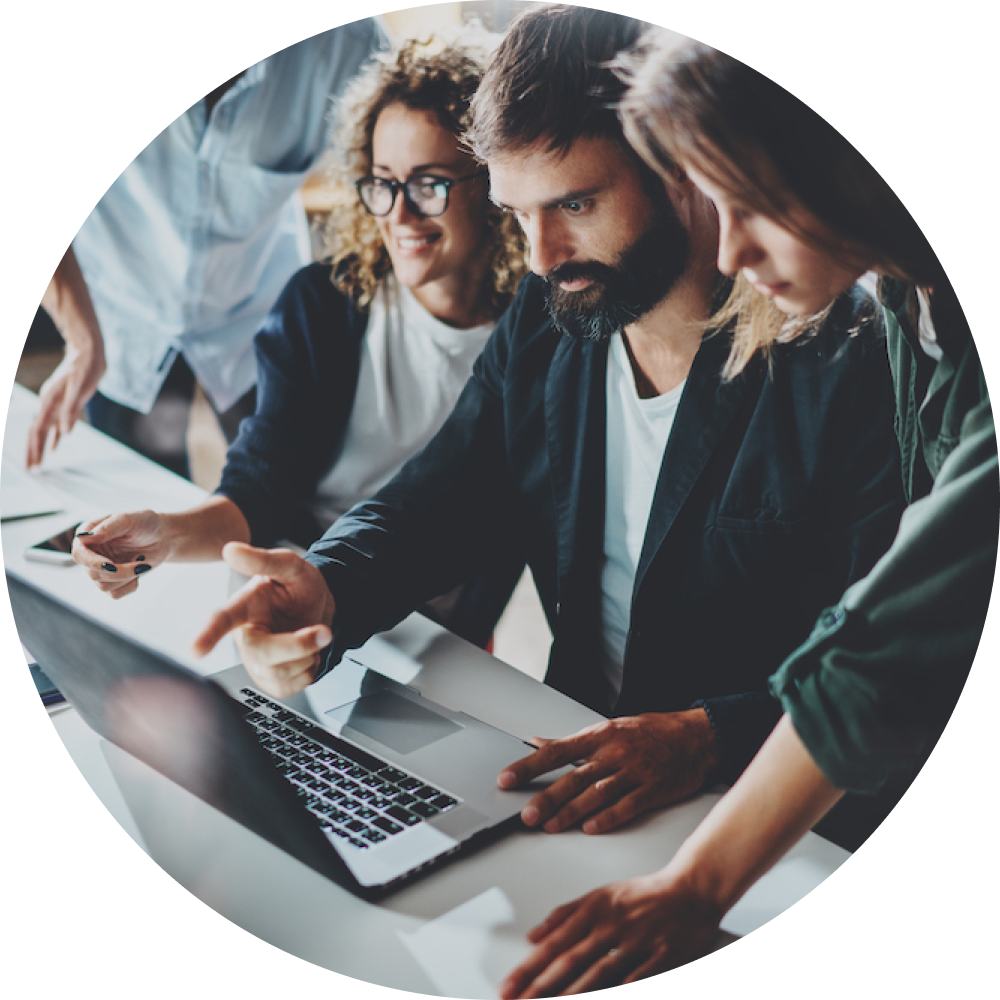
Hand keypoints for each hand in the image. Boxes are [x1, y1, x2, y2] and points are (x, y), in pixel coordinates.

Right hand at [26, 340, 105, 466]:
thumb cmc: (86, 368)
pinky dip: (52, 436)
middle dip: (32, 452)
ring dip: (40, 446)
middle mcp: (49, 403)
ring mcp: (54, 403)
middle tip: (31, 470)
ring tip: (38, 462)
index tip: (34, 465)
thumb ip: (72, 411)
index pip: (39, 430)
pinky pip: (54, 423)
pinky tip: (54, 446)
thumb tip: (64, 432)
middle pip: (36, 432)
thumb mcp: (82, 389)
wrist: (87, 352)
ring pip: (43, 429)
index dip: (36, 449)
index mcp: (51, 401)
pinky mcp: (62, 403)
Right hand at [72, 511, 174, 598]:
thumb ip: (109, 527)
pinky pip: (115, 594)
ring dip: (127, 577)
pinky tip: (139, 571)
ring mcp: (100, 569)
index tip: (111, 565)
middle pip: (93, 574)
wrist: (162, 537)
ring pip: (103, 586)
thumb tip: (84, 537)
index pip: (79, 554)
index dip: (93, 562)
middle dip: (119, 572)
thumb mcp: (129, 519)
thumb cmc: (145, 523)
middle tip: (141, 562)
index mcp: (88, 536)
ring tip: (141, 561)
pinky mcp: (112, 581)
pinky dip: (130, 586)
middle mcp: (91, 553)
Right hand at [191, 542, 335, 696]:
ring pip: (277, 673)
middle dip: (297, 645)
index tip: (195, 650)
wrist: (320, 608)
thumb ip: (265, 559)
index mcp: (244, 607)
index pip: (221, 620)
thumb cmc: (299, 587)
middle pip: (259, 653)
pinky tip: (307, 654)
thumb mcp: (291, 566)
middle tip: (322, 631)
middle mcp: (246, 636)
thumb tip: (231, 550)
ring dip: (307, 655)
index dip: (207, 635)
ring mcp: (257, 661)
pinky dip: (308, 671)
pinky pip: (289, 688)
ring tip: (312, 636)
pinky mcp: (270, 680)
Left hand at [498, 710, 718, 834]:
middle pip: (574, 777)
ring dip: (572, 812)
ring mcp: (634, 772)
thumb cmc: (651, 732)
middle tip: (526, 814)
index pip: (556, 752)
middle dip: (548, 797)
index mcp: (600, 736)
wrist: (697, 737)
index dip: (529, 766)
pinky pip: (627, 806)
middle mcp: (614, 753)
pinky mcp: (653, 790)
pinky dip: (608, 818)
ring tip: (551, 826)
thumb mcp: (609, 729)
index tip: (507, 778)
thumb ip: (572, 742)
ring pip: (597, 794)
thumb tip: (536, 743)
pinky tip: (591, 828)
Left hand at [498, 868, 724, 997]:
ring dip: (572, 993)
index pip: (554, 942)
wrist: (690, 889)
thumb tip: (532, 935)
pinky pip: (637, 978)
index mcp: (593, 909)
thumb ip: (564, 914)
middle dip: (540, 984)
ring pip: (599, 971)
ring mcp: (636, 941)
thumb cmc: (643, 895)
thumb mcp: (599, 895)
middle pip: (570, 959)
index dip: (529, 966)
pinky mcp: (661, 955)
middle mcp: (610, 924)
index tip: (508, 986)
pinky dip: (621, 989)